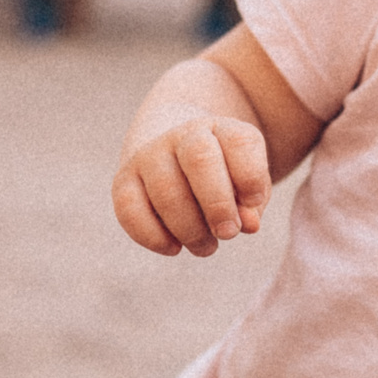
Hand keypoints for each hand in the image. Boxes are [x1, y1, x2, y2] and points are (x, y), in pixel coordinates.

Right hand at [112, 116, 270, 257]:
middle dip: (217, 204)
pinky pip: (130, 209)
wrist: (173, 154)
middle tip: (228, 234)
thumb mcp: (246, 184)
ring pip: (166, 190)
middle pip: (200, 159)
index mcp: (221, 129)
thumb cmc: (221, 177)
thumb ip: (253, 204)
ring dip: (190, 229)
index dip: (251, 177)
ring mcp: (149, 154)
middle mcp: (183, 135)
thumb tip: (249, 224)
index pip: (239, 142)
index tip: (254, 202)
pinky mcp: (123, 179)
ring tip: (206, 247)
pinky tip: (174, 248)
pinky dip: (154, 237)